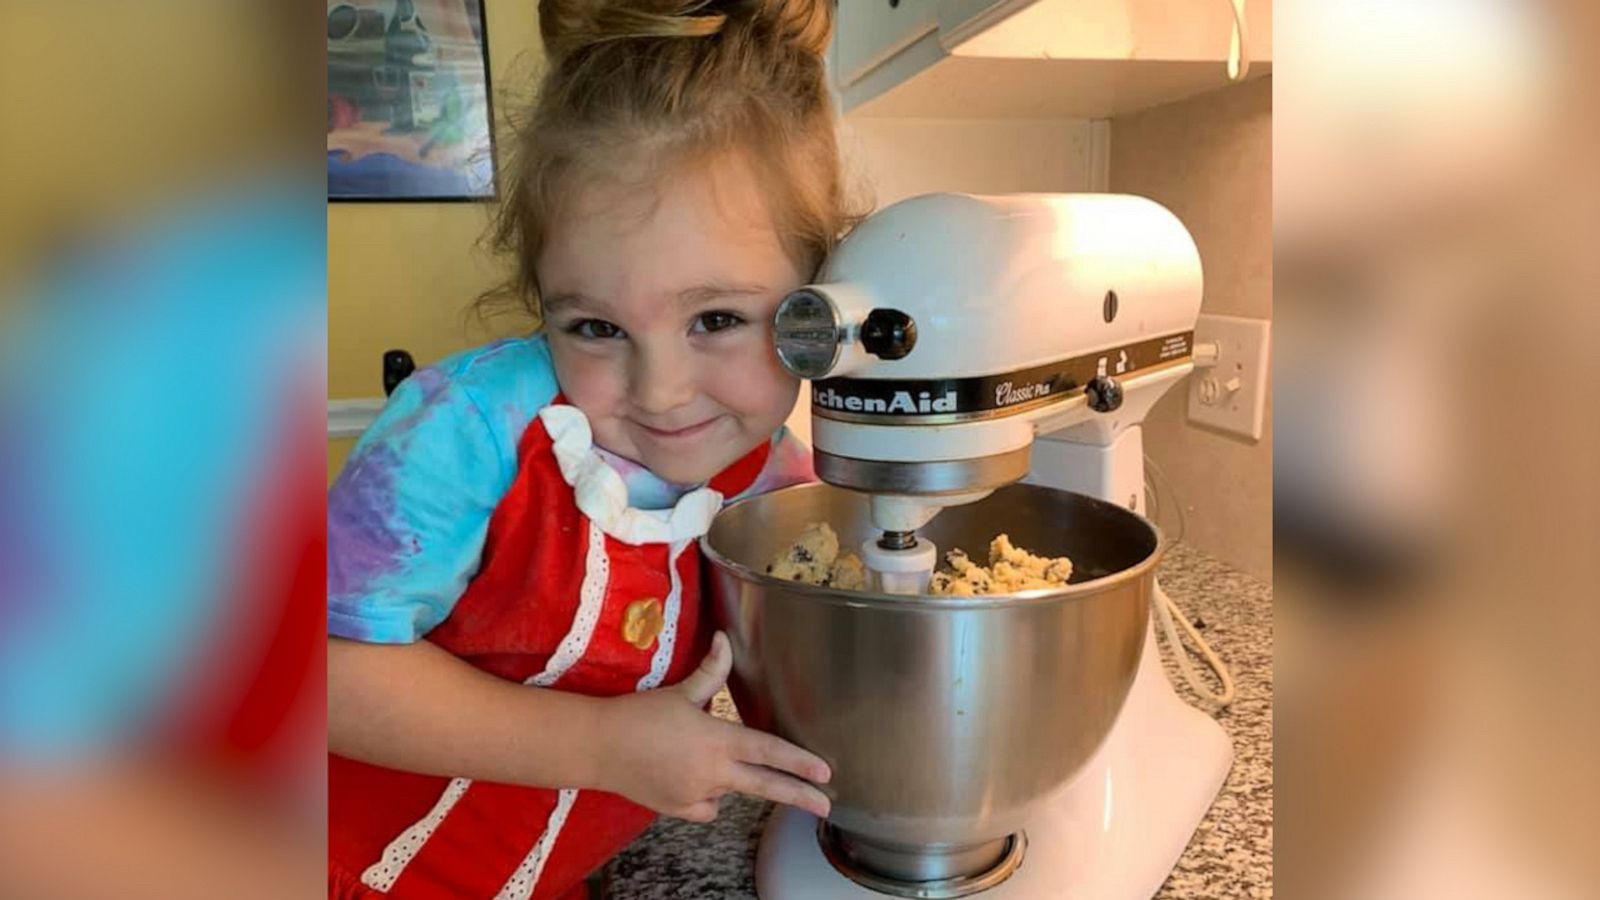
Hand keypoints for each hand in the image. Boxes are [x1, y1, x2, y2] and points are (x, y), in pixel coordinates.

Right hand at [594, 632, 831, 822]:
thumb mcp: (680, 692)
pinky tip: (688, 778)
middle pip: (765, 786)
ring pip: (731, 793)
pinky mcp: (680, 810)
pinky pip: (707, 807)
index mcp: (717, 739)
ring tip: (694, 758)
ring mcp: (697, 794)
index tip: (825, 772)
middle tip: (826, 806)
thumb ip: (711, 671)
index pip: (768, 750)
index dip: (799, 761)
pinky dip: (707, 797)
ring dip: (731, 781)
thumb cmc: (639, 715)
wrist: (599, 747)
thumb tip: (725, 640)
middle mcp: (712, 771)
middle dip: (799, 796)